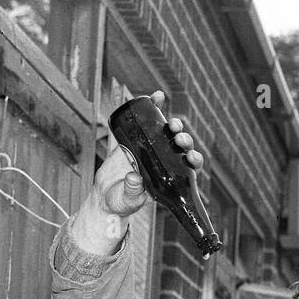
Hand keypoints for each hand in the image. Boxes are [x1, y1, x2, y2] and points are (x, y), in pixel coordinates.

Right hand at [71, 90, 203, 254]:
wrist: (104, 193)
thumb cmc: (121, 201)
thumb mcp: (127, 199)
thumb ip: (131, 191)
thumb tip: (134, 177)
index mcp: (170, 176)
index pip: (188, 165)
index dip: (194, 159)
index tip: (190, 158)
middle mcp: (165, 159)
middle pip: (181, 146)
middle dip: (184, 140)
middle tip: (178, 139)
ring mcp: (152, 146)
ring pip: (168, 132)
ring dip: (174, 125)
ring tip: (172, 123)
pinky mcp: (137, 137)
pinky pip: (148, 119)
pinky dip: (154, 106)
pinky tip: (157, 97)